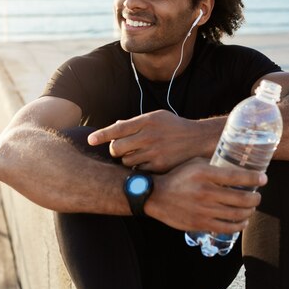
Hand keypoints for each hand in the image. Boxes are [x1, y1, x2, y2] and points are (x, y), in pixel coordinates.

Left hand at [87, 110, 209, 172]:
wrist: (198, 140)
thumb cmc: (174, 127)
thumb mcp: (156, 117)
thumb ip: (135, 122)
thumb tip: (115, 126)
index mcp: (146, 121)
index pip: (117, 129)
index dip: (101, 135)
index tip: (90, 140)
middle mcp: (148, 136)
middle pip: (116, 148)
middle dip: (115, 150)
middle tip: (120, 149)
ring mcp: (153, 152)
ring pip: (126, 161)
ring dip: (127, 160)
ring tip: (138, 155)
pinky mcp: (159, 166)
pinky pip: (138, 170)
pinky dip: (138, 168)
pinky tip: (146, 163)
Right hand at [145, 157, 267, 232]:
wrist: (156, 196)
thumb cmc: (177, 177)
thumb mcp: (194, 164)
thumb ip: (213, 164)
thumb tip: (234, 165)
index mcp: (204, 174)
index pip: (237, 177)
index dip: (254, 178)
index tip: (263, 178)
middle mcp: (206, 192)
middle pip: (242, 198)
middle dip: (255, 198)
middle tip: (257, 196)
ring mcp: (204, 210)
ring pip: (237, 214)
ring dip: (249, 211)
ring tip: (250, 207)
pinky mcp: (200, 223)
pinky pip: (227, 227)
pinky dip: (239, 224)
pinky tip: (242, 221)